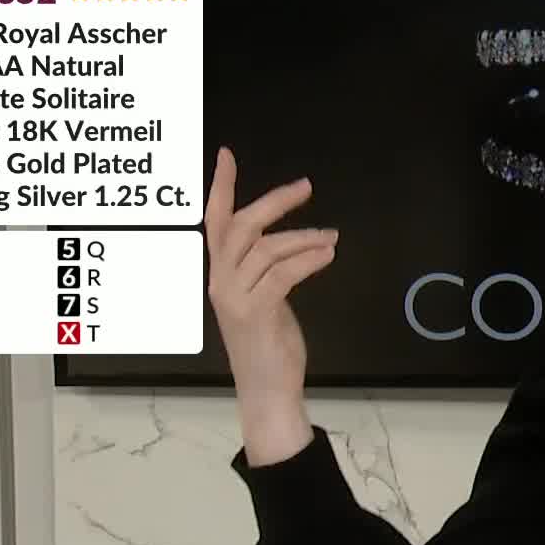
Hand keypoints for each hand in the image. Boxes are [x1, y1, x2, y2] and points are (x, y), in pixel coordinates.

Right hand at [204, 147, 336, 462]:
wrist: (267, 390)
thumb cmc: (268, 347)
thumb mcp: (263, 301)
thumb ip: (266, 272)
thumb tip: (289, 246)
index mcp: (221, 276)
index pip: (214, 223)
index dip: (220, 187)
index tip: (227, 155)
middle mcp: (221, 282)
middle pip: (240, 226)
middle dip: (273, 202)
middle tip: (305, 187)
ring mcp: (236, 297)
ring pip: (266, 248)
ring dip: (303, 237)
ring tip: (330, 237)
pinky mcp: (256, 312)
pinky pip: (283, 273)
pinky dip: (308, 259)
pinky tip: (326, 254)